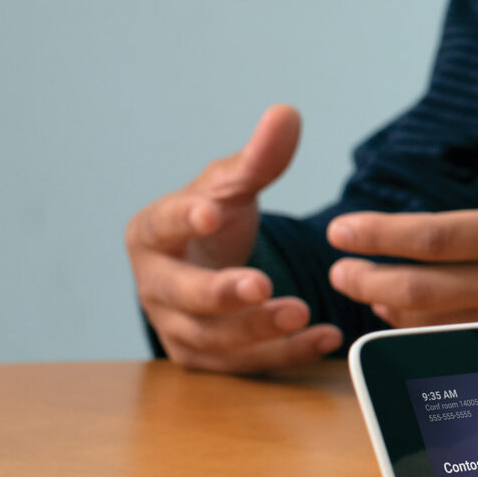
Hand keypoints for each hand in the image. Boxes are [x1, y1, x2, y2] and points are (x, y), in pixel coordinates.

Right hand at [127, 103, 342, 372]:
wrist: (209, 265)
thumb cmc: (214, 219)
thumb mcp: (233, 186)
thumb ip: (258, 158)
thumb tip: (287, 112)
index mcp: (152, 233)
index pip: (162, 226)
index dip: (184, 219)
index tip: (210, 213)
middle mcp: (154, 285)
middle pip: (181, 295)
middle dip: (220, 293)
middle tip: (262, 285)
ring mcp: (175, 326)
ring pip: (210, 338)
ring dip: (257, 331)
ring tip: (303, 312)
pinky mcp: (204, 358)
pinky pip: (241, 364)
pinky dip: (283, 354)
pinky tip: (326, 338)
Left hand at [322, 81, 477, 326]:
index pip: (437, 237)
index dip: (380, 235)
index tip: (342, 229)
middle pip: (423, 289)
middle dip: (369, 280)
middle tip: (337, 269)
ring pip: (435, 324)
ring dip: (391, 308)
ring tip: (367, 288)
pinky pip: (462, 344)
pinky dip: (423, 332)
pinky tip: (406, 315)